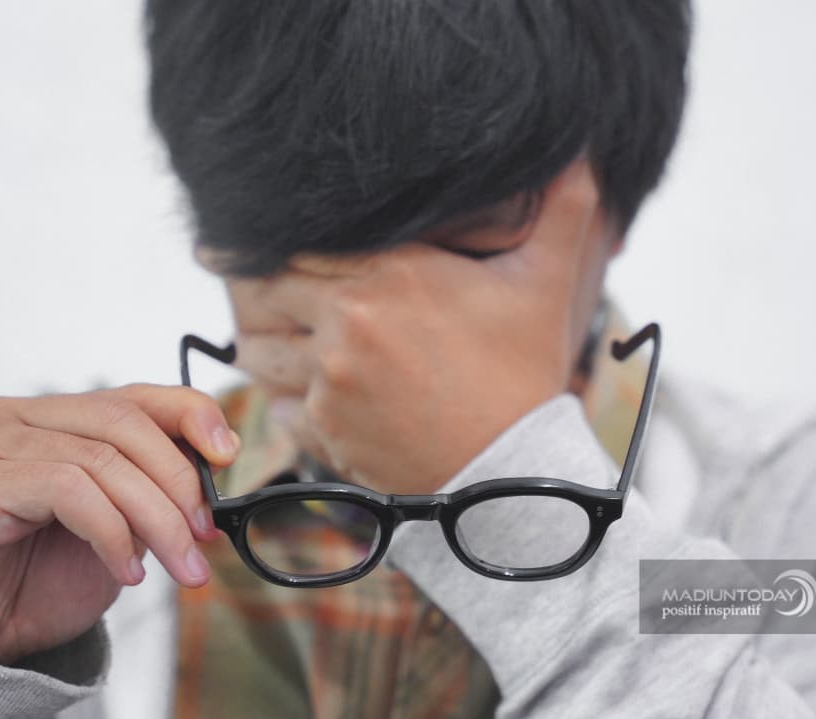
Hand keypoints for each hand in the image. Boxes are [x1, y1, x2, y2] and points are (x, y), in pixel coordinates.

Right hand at [0, 384, 238, 664]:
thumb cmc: (33, 581)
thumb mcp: (116, 530)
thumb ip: (152, 494)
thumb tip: (216, 476)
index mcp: (56, 417)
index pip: (137, 395)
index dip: (192, 414)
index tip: (229, 457)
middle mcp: (18, 416)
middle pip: (125, 422)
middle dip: (180, 484)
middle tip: (205, 539)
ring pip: (103, 459)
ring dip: (157, 519)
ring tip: (181, 567)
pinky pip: (67, 489)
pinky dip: (111, 532)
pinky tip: (125, 572)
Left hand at [223, 155, 604, 493]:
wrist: (513, 469)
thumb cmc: (527, 373)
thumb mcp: (547, 283)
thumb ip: (561, 210)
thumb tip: (583, 153)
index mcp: (390, 272)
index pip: (293, 244)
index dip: (262, 243)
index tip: (231, 243)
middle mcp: (348, 320)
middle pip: (263, 294)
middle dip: (250, 291)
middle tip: (235, 285)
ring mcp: (331, 378)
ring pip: (259, 352)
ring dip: (260, 344)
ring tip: (265, 340)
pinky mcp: (327, 428)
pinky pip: (280, 408)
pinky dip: (283, 403)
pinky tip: (296, 399)